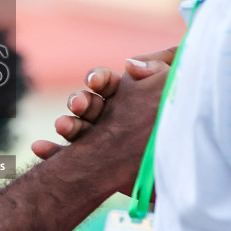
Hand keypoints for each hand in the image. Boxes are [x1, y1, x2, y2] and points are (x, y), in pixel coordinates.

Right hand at [30, 47, 175, 160]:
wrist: (190, 161)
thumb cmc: (182, 117)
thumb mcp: (176, 87)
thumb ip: (160, 67)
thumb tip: (130, 65)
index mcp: (124, 94)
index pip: (105, 82)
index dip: (98, 79)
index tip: (96, 81)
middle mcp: (107, 114)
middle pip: (87, 103)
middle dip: (80, 102)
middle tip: (78, 105)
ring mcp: (98, 138)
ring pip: (75, 127)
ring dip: (66, 124)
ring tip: (63, 126)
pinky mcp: (95, 164)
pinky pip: (68, 157)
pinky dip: (52, 152)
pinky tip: (40, 149)